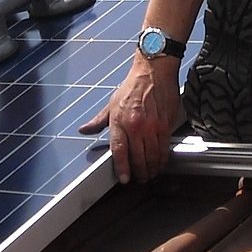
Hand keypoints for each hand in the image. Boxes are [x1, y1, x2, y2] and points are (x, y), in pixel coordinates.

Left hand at [79, 59, 178, 183]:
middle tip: (139, 179)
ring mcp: (153, 127)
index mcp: (120, 121)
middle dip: (139, 173)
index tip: (124, 179)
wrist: (154, 71)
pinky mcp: (166, 125)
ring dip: (151, 169)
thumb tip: (85, 129)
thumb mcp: (111, 103)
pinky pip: (164, 148)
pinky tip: (160, 162)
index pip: (119, 151)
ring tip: (149, 174)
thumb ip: (98, 121)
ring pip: (153, 156)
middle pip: (138, 158)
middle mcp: (136, 126)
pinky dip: (162, 159)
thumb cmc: (133, 86)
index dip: (122, 168)